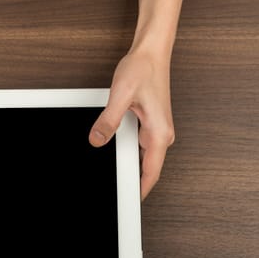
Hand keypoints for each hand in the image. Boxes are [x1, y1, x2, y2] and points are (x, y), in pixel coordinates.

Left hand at [89, 51, 174, 199]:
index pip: (151, 173)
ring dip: (128, 165)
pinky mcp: (150, 124)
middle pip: (146, 168)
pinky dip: (127, 151)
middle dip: (131, 181)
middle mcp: (161, 134)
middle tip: (112, 190)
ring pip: (142, 157)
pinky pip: (139, 146)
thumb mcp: (121, 96)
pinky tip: (113, 149)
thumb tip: (97, 141)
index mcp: (159, 133)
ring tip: (109, 171)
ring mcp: (156, 129)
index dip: (140, 192)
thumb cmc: (143, 69)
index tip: (130, 205)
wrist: (151, 53)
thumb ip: (109, 121)